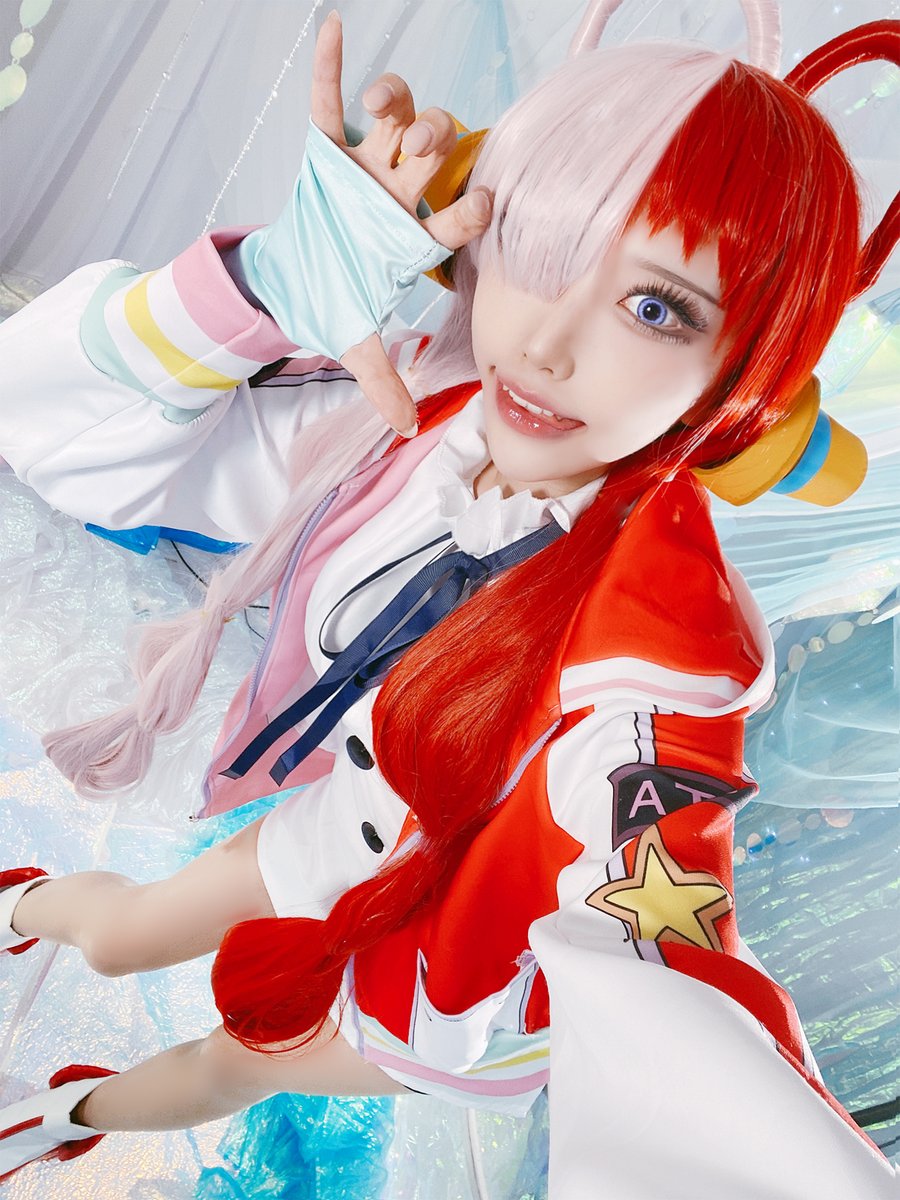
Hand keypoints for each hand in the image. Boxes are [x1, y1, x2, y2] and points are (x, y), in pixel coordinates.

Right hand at [312, 10, 491, 435]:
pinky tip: (334, 28)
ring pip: (394, 118)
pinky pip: (328, 96)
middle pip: (432, 151)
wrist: (294, 279)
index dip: (472, 210)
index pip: (455, 218)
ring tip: (383, 108)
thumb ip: (384, 382)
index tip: (487, 204)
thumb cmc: (335, 301)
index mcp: (412, 236)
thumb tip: (410, 431)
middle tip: (422, 151)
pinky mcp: (324, 146)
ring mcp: (364, 166)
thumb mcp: (356, 344)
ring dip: (395, 104)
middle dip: (433, 144)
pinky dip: (331, 63)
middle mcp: (398, 193)